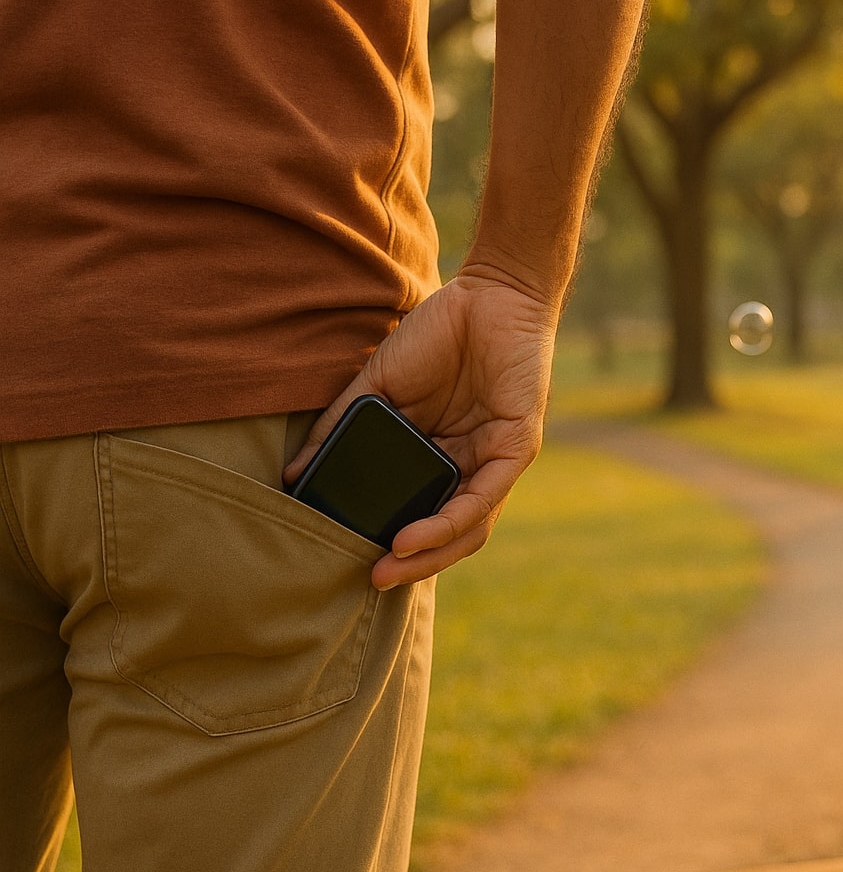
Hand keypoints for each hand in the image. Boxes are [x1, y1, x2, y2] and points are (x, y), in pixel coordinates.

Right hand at [284, 272, 558, 589]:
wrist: (489, 293)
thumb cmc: (437, 334)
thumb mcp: (379, 386)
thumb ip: (341, 426)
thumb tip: (295, 470)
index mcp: (441, 457)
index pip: (421, 515)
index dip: (395, 543)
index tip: (353, 559)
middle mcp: (471, 466)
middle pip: (448, 533)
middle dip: (412, 563)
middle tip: (371, 578)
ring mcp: (496, 459)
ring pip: (468, 525)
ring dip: (430, 553)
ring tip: (390, 565)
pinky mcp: (516, 446)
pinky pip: (485, 495)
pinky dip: (449, 521)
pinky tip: (414, 536)